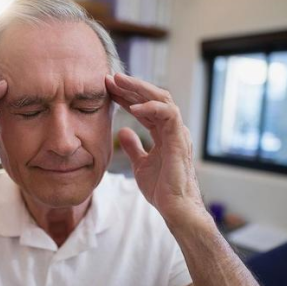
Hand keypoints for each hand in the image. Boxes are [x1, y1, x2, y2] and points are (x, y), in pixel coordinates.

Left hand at [106, 74, 207, 228]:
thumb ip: (133, 147)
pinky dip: (151, 108)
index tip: (107, 89)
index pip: (144, 108)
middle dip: (131, 86)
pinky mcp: (179, 139)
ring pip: (161, 99)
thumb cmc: (162, 189)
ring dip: (139, 89)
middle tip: (110, 77)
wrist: (175, 208)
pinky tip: (133, 108)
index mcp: (164, 133)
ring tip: (119, 82)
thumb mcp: (140, 165)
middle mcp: (172, 129)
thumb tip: (122, 132)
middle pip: (153, 97)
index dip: (126, 97)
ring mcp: (178, 132)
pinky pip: (168, 115)